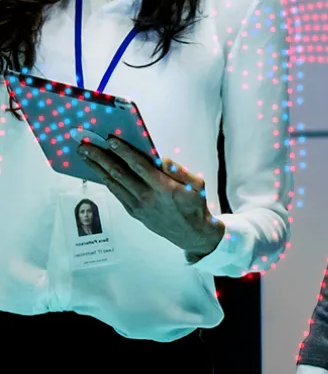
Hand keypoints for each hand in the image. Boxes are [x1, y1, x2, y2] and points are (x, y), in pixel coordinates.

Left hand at [77, 136, 224, 258]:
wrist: (191, 234)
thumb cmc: (195, 205)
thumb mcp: (196, 184)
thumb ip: (178, 170)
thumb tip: (161, 158)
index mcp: (163, 187)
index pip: (138, 165)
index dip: (123, 151)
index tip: (110, 139)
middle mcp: (147, 197)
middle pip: (119, 173)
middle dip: (100, 157)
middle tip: (85, 145)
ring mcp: (138, 206)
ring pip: (113, 183)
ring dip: (97, 168)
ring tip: (84, 155)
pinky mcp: (134, 212)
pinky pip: (116, 193)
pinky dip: (105, 180)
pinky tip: (98, 171)